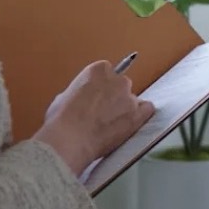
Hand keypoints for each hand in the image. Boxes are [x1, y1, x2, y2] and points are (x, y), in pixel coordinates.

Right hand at [33, 61, 154, 174]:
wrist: (70, 138)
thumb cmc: (61, 120)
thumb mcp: (64, 97)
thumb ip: (80, 92)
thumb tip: (82, 100)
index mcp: (98, 70)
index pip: (105, 73)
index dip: (99, 88)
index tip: (94, 99)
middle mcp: (118, 79)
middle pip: (120, 85)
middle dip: (113, 98)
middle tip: (101, 114)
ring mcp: (129, 96)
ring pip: (131, 100)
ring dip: (123, 109)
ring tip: (110, 126)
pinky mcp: (137, 114)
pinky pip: (147, 109)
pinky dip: (141, 115)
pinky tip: (130, 123)